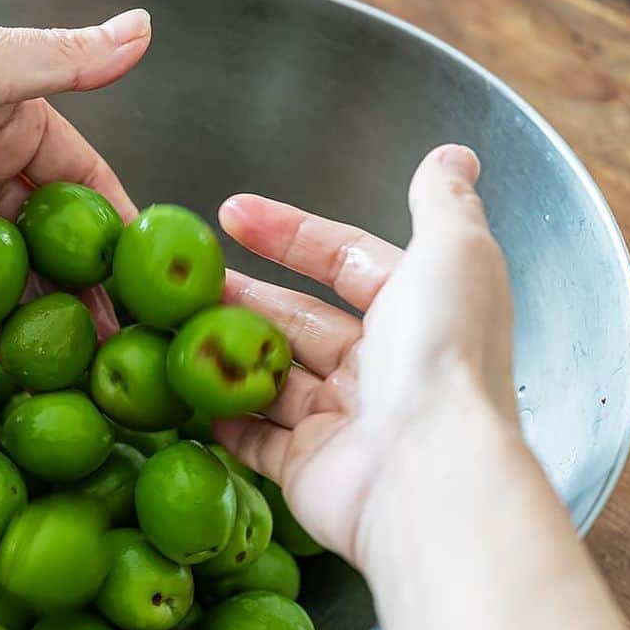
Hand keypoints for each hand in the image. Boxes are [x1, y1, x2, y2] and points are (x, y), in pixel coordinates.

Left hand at [0, 0, 149, 362]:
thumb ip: (68, 62)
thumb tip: (144, 27)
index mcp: (11, 131)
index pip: (82, 191)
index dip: (118, 237)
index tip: (154, 284)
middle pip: (45, 253)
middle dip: (81, 302)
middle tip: (118, 351)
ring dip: (27, 337)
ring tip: (66, 383)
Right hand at [214, 145, 517, 563]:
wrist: (427, 474)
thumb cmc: (442, 357)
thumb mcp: (454, 253)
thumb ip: (444, 202)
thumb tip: (453, 155)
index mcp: (412, 312)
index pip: (343, 261)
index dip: (290, 234)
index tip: (230, 213)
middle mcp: (379, 368)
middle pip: (298, 320)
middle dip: (243, 294)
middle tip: (186, 278)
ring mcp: (341, 423)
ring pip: (271, 377)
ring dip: (225, 350)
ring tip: (175, 326)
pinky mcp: (306, 469)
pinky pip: (256, 440)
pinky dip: (224, 418)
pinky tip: (190, 393)